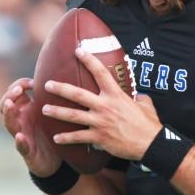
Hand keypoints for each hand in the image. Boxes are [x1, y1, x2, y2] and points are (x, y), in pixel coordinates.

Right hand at [0, 78, 61, 177]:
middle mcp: (21, 120)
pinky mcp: (27, 151)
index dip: (20, 84)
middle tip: (19, 89)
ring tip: (10, 105)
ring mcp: (21, 135)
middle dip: (10, 94)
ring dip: (8, 113)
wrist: (56, 160)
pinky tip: (20, 136)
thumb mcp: (53, 112)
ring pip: (8, 122)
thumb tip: (68, 74)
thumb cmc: (54, 132)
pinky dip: (19, 140)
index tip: (32, 82)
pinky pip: (20, 145)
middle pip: (6, 104)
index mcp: (27, 110)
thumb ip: (55, 96)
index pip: (15, 92)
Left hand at [42, 47, 161, 160]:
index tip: (78, 50)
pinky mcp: (99, 137)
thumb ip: (139, 97)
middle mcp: (105, 106)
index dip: (89, 60)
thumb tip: (139, 95)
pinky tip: (56, 138)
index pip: (101, 72)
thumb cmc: (149, 124)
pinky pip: (78, 137)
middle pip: (78, 94)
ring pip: (73, 116)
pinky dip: (66, 138)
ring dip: (57, 112)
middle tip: (47, 84)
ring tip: (43, 110)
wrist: (151, 144)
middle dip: (60, 88)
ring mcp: (100, 122)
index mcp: (116, 95)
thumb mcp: (146, 104)